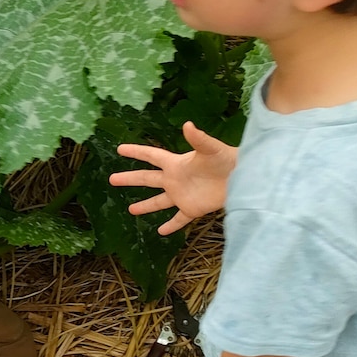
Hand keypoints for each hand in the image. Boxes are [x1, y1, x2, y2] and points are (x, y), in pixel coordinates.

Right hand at [109, 120, 237, 234]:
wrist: (244, 178)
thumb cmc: (228, 159)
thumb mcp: (211, 148)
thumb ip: (198, 139)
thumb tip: (187, 124)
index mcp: (176, 163)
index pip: (151, 156)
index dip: (135, 152)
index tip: (119, 149)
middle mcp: (175, 179)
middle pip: (147, 179)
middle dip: (130, 178)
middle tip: (112, 179)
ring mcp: (182, 195)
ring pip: (159, 202)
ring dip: (145, 206)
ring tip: (130, 210)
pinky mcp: (192, 209)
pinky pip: (178, 219)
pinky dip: (170, 226)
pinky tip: (160, 232)